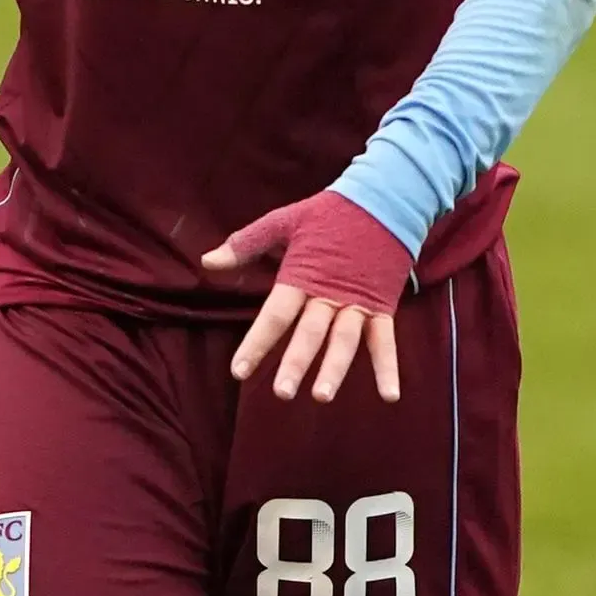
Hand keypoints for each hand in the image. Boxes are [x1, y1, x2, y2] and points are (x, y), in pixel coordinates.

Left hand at [202, 192, 411, 404]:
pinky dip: (388, 368)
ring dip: (334, 369)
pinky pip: (385, 340)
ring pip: (344, 340)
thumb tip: (206, 262)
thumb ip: (245, 244)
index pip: (275, 315)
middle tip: (281, 393)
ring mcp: (357, 302)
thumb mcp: (284, 221)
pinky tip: (389, 396)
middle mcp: (329, 294)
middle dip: (295, 363)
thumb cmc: (329, 213)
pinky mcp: (382, 305)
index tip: (238, 372)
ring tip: (322, 395)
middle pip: (310, 333)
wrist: (383, 199)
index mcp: (302, 275)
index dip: (256, 343)